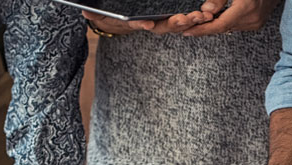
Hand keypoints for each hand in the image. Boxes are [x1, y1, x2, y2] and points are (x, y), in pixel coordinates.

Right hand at [83, 9, 209, 35]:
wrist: (124, 18)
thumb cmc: (113, 15)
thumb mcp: (101, 15)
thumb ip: (94, 14)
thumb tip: (83, 11)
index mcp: (138, 22)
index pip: (139, 23)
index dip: (142, 24)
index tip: (146, 23)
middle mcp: (153, 24)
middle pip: (165, 26)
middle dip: (176, 23)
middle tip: (186, 19)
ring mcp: (165, 21)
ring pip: (180, 23)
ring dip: (192, 20)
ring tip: (203, 16)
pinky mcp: (174, 16)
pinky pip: (187, 18)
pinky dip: (197, 16)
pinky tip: (208, 12)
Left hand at [184, 0, 278, 35]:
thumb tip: (206, 11)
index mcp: (245, 8)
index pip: (219, 25)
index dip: (202, 30)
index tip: (188, 32)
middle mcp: (252, 19)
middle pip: (223, 28)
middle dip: (207, 27)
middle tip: (190, 25)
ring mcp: (256, 23)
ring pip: (229, 28)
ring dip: (217, 24)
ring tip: (204, 20)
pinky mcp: (258, 23)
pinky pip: (237, 26)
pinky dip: (227, 23)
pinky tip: (219, 17)